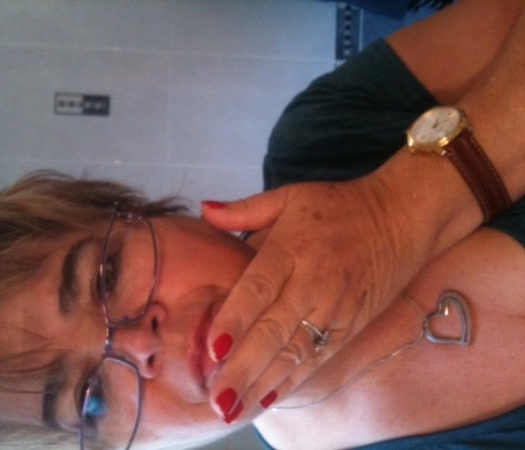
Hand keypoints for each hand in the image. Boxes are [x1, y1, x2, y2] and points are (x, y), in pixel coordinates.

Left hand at [201, 178, 429, 421]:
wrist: (401, 217)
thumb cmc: (338, 206)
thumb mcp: (290, 197)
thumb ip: (245, 210)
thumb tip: (205, 210)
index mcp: (291, 249)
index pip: (259, 287)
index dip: (236, 318)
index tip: (213, 347)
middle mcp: (312, 283)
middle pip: (275, 330)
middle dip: (244, 367)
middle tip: (217, 398)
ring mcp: (335, 308)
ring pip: (296, 353)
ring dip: (265, 383)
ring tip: (235, 409)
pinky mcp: (351, 325)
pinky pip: (319, 357)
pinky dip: (293, 380)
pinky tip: (269, 398)